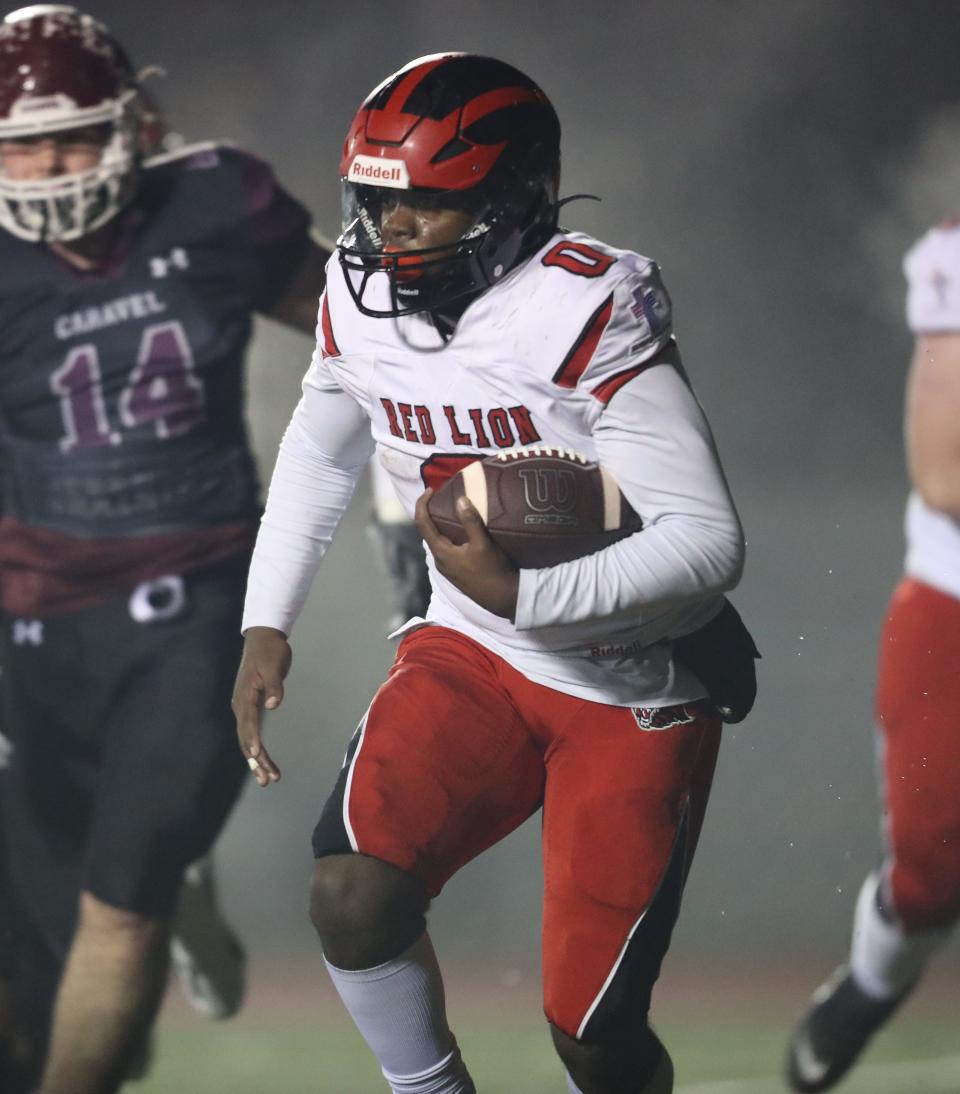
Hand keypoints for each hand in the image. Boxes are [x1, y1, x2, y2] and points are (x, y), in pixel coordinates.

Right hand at [231, 626, 291, 786]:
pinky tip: (264, 760)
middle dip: (256, 760)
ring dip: (257, 759)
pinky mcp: (250, 706)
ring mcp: (243, 707)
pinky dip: (258, 747)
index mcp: (245, 695)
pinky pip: (251, 732)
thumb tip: (273, 704)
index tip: (256, 755)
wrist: (263, 638)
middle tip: (267, 779)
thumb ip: (275, 686)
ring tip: (269, 778)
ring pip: (247, 739)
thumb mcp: (274, 666)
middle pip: (245, 738)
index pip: (247, 722)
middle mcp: (240, 705)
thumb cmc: (269, 651)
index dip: (251, 739)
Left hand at [414, 489, 518, 619]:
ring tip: (452, 509)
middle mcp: (440, 560)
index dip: (422, 504)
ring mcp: (447, 567)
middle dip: (431, 512)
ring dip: (440, 524)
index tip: (430, 489)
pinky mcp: (455, 571)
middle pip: (427, 531)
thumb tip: (460, 499)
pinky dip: (448, 534)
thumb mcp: (483, 544)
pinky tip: (461, 531)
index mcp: (441, 552)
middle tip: (441, 496)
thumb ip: (470, 521)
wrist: (502, 598)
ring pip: (437, 540)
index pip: (422, 523)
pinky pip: (446, 548)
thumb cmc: (492, 571)